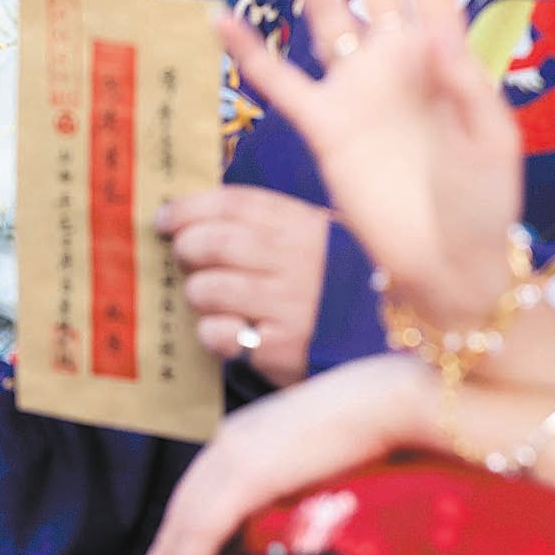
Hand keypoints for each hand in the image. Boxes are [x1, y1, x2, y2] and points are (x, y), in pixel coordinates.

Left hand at [140, 353, 425, 554]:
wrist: (382, 402)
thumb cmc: (368, 424)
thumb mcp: (313, 454)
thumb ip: (288, 478)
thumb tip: (282, 513)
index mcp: (238, 435)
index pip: (195, 489)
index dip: (177, 527)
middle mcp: (224, 445)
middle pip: (182, 510)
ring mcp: (231, 460)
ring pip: (187, 527)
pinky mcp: (245, 479)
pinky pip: (204, 532)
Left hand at [157, 186, 325, 387]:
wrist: (389, 345)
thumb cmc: (336, 286)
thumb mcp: (316, 240)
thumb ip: (266, 224)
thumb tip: (193, 216)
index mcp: (304, 227)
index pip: (234, 204)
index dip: (189, 208)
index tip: (164, 218)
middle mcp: (297, 262)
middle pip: (213, 243)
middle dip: (186, 249)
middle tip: (183, 258)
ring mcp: (290, 307)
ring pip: (207, 289)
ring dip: (196, 292)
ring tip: (209, 298)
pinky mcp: (280, 349)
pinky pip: (218, 333)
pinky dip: (211, 332)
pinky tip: (228, 332)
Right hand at [220, 0, 522, 336]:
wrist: (449, 265)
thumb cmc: (483, 204)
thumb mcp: (491, 141)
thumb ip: (464, 87)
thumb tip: (431, 39)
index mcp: (444, 54)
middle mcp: (395, 61)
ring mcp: (354, 90)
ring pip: (323, 13)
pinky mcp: (322, 128)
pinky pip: (276, 82)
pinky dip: (248, 52)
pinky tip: (221, 16)